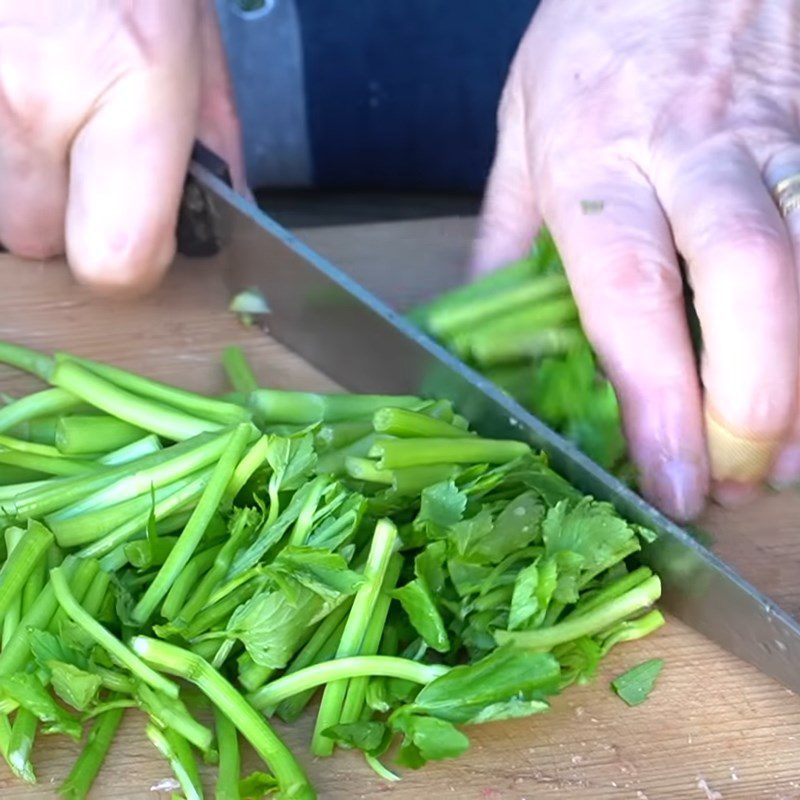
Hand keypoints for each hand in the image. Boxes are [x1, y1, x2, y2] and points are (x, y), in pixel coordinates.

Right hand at [0, 0, 247, 293]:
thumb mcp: (196, 30)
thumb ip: (215, 135)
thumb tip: (228, 213)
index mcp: (129, 88)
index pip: (120, 261)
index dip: (133, 263)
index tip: (141, 238)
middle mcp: (27, 99)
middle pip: (38, 242)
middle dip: (65, 215)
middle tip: (80, 147)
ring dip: (16, 178)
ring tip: (36, 100)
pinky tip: (9, 86)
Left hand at [473, 0, 799, 519]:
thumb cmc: (590, 38)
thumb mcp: (522, 129)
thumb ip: (509, 236)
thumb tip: (483, 328)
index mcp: (593, 160)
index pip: (627, 288)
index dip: (653, 390)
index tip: (661, 473)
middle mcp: (690, 155)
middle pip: (746, 277)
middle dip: (752, 396)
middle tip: (733, 483)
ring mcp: (771, 143)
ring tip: (781, 465)